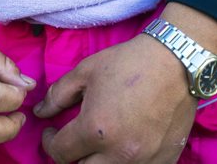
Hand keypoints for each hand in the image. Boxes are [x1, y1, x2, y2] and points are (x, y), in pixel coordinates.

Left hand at [34, 2, 216, 162]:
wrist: (176, 62)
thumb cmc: (129, 63)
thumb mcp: (86, 72)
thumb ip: (58, 95)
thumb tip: (40, 112)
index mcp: (95, 129)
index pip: (60, 153)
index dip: (49, 142)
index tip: (51, 131)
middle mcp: (119, 152)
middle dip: (72, 157)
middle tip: (73, 140)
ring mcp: (144, 160)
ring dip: (97, 161)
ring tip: (98, 143)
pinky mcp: (164, 160)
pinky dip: (124, 162)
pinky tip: (123, 145)